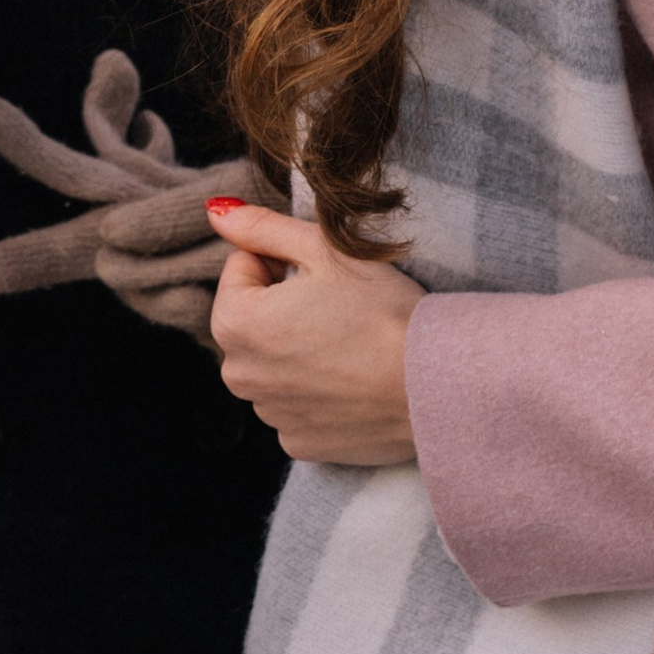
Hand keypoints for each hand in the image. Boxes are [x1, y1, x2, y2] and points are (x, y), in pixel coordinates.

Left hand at [206, 200, 423, 466]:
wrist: (436, 385)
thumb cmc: (383, 311)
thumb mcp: (325, 250)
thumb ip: (262, 227)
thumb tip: (217, 211)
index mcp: (234, 322)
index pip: (242, 268)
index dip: (283, 261)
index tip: (323, 277)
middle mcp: (239, 375)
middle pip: (252, 319)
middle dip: (283, 307)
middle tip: (339, 309)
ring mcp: (269, 414)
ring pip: (273, 363)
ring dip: (298, 350)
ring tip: (350, 346)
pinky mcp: (300, 442)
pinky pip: (296, 404)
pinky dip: (318, 391)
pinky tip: (353, 381)